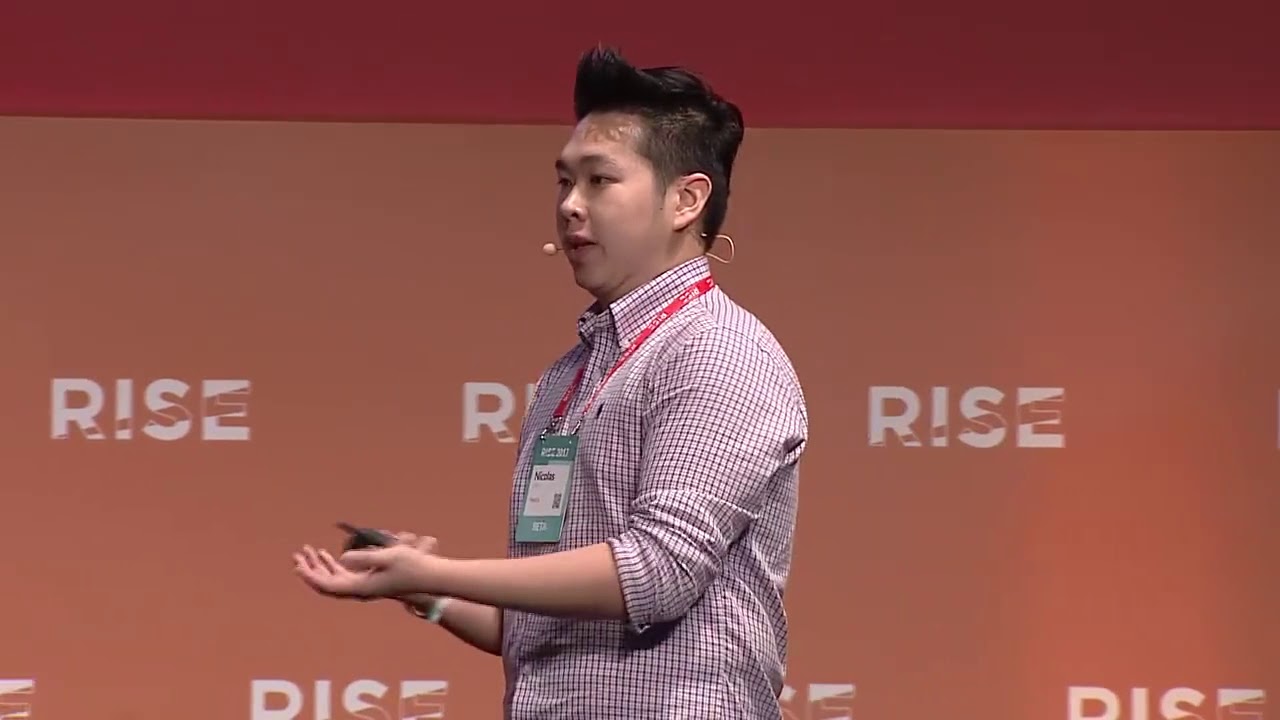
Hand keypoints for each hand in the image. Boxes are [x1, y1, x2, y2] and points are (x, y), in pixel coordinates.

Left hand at [293, 543, 431, 599]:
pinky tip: (325, 555)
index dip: (310, 577)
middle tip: (296, 555)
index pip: (328, 586)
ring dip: (318, 567)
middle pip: (326, 584)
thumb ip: (364, 558)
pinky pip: (343, 576)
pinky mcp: (368, 580)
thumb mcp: (389, 557)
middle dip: (309, 570)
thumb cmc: (412, 566)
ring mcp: (363, 586)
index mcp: (360, 588)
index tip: (297, 566)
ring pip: (332, 579)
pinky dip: (331, 566)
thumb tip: (341, 558)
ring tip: (306, 552)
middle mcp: (359, 590)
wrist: (430, 577)